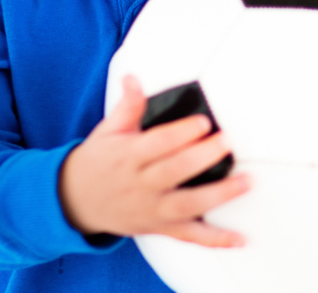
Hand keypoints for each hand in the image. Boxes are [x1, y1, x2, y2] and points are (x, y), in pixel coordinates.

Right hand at [58, 75, 249, 245]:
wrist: (73, 201)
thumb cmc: (98, 161)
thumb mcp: (108, 130)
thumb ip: (128, 105)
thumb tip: (133, 78)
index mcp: (128, 156)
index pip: (157, 144)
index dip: (181, 133)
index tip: (203, 122)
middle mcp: (140, 185)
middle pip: (174, 172)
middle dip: (202, 157)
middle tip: (226, 143)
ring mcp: (151, 210)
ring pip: (186, 205)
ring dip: (218, 195)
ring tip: (245, 182)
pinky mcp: (159, 227)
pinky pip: (189, 236)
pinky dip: (216, 239)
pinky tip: (240, 238)